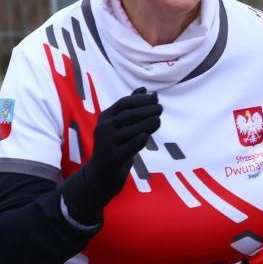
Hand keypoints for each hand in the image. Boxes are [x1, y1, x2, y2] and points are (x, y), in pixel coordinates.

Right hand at [61, 87, 160, 223]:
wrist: (102, 174)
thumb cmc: (116, 145)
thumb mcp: (121, 125)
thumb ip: (131, 108)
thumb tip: (143, 89)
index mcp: (105, 117)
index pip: (124, 103)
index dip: (141, 99)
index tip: (156, 98)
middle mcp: (104, 129)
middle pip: (128, 115)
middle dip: (146, 110)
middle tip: (160, 108)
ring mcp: (107, 144)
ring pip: (130, 131)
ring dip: (146, 124)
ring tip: (158, 120)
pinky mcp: (113, 158)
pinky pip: (128, 148)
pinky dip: (138, 141)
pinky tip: (146, 136)